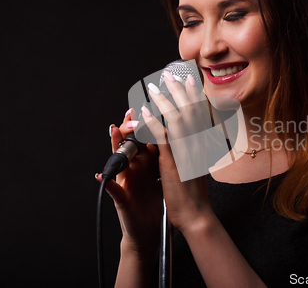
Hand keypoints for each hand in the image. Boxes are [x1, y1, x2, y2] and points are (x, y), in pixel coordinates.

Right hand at [96, 109, 162, 254]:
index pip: (143, 139)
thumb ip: (166, 156)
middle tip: (132, 112)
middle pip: (128, 143)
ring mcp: (126, 183)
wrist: (150, 230)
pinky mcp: (122, 200)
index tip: (149, 105)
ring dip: (115, 146)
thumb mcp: (164, 176)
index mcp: (145, 164)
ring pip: (118, 161)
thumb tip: (178, 136)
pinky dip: (107, 182)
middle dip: (129, 128)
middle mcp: (133, 170)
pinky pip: (113, 190)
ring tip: (113, 131)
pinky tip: (102, 175)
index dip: (145, 123)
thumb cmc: (157, 202)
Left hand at [142, 71, 212, 232]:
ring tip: (154, 87)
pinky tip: (146, 112)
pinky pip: (162, 138)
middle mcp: (196, 145)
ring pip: (176, 120)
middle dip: (179, 91)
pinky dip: (153, 123)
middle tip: (170, 75)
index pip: (200, 115)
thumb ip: (195, 150)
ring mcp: (185, 152)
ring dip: (164, 101)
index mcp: (202, 146)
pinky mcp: (172, 162)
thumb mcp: (198, 167)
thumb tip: (195, 139)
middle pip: (190, 111)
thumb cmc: (194, 193)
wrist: (196, 214)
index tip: (190, 80)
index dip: (195, 95)